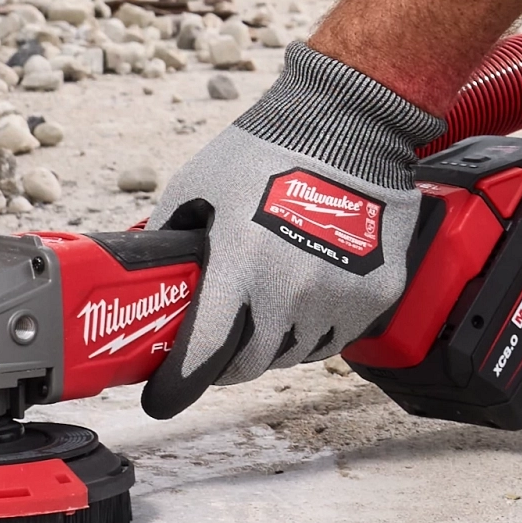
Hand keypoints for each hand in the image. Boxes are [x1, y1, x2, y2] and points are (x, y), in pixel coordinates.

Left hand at [141, 43, 445, 414]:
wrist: (350, 124)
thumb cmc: (270, 149)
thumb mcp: (200, 184)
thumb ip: (170, 230)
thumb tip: (146, 265)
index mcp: (240, 265)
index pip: (203, 354)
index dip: (177, 386)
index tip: (163, 398)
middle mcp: (290, 290)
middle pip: (250, 364)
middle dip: (229, 359)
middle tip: (223, 338)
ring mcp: (338, 296)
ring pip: (294, 353)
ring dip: (275, 341)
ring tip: (269, 305)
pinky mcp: (376, 296)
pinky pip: (336, 335)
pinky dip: (317, 326)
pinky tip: (309, 293)